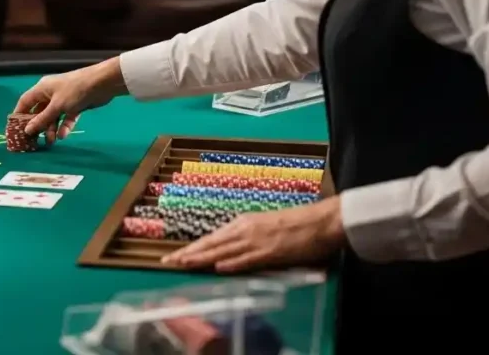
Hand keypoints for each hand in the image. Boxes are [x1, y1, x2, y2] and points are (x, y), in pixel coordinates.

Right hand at [12, 58, 126, 144]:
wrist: (101, 84)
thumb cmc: (75, 91)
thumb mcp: (56, 106)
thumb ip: (42, 119)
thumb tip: (27, 130)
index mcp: (42, 89)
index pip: (25, 102)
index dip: (19, 115)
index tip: (15, 130)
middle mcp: (50, 94)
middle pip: (39, 112)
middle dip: (38, 126)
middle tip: (35, 141)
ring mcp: (63, 100)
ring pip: (53, 117)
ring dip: (52, 129)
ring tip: (52, 142)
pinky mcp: (75, 105)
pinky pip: (66, 117)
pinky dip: (64, 126)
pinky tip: (64, 135)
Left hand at [161, 197, 345, 272]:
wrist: (321, 221)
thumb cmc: (297, 225)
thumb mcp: (266, 228)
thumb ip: (249, 239)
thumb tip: (232, 252)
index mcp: (244, 223)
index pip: (212, 239)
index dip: (193, 248)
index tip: (176, 255)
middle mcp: (245, 229)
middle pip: (211, 244)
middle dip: (188, 253)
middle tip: (167, 260)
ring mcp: (257, 240)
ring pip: (223, 250)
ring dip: (202, 258)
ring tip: (182, 263)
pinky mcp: (271, 251)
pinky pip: (248, 258)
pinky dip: (232, 263)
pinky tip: (218, 267)